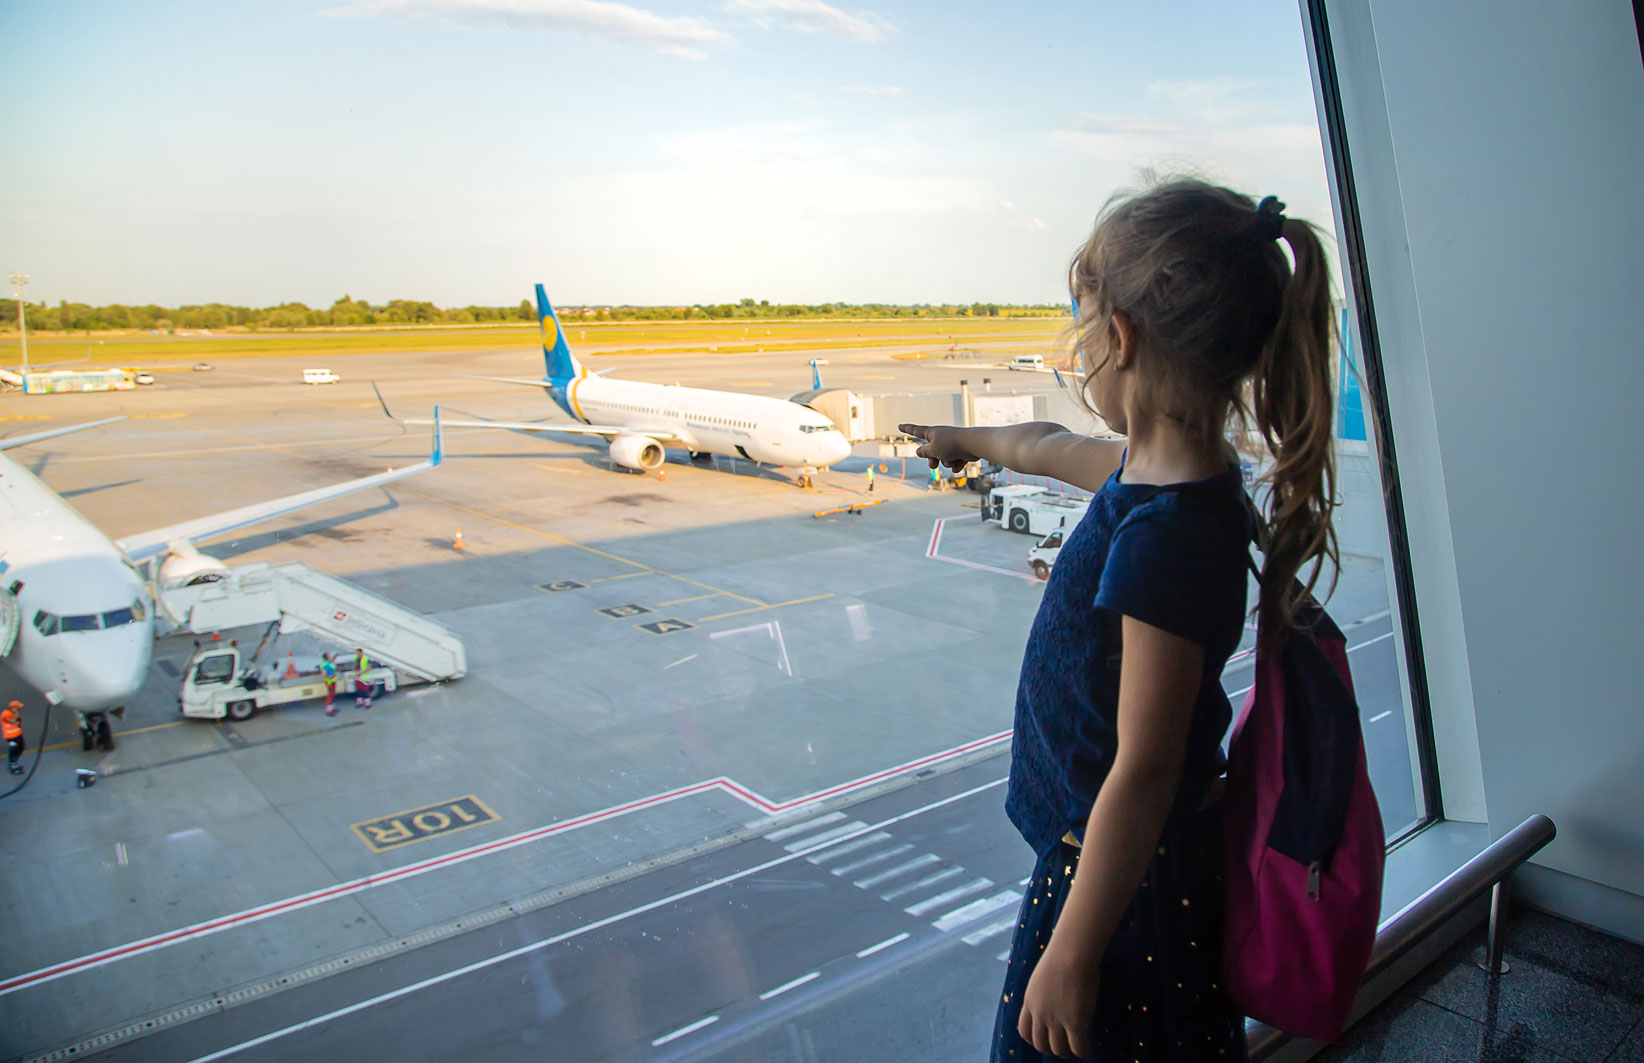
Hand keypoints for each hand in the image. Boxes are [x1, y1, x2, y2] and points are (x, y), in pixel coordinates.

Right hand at [899, 423, 975, 470]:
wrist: (973, 445)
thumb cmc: (951, 445)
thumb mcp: (932, 450)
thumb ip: (923, 452)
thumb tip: (919, 451)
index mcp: (932, 433)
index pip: (916, 431)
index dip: (907, 429)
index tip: (899, 426)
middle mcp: (941, 437)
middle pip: (930, 452)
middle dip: (932, 460)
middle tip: (933, 465)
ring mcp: (951, 444)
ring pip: (943, 460)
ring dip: (946, 463)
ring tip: (952, 460)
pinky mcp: (961, 451)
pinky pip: (954, 462)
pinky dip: (956, 464)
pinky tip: (961, 462)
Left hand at [1018, 939, 1100, 1059]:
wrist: (1072, 952)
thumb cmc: (1062, 955)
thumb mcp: (1042, 976)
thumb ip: (1043, 992)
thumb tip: (1053, 996)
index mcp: (1030, 1001)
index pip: (1024, 1031)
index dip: (1035, 1039)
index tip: (1047, 1038)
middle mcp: (1039, 1014)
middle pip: (1040, 1044)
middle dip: (1052, 1048)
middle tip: (1065, 1045)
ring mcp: (1056, 1020)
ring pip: (1058, 1049)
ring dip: (1068, 1051)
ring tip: (1078, 1047)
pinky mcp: (1074, 1022)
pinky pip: (1077, 1047)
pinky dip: (1083, 1051)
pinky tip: (1088, 1047)